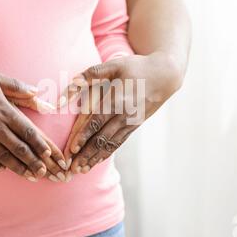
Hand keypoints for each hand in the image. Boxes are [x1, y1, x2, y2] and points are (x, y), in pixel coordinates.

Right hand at [0, 62, 67, 181]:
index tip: (50, 155)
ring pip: (3, 156)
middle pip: (19, 148)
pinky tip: (3, 169)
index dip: (40, 144)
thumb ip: (17, 87)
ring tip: (29, 176)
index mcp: (4, 110)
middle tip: (45, 173)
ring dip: (18, 168)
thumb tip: (36, 91)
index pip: (28, 132)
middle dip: (34, 161)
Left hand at [62, 53, 183, 173]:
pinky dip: (106, 153)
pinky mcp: (134, 126)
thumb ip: (90, 74)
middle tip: (71, 168)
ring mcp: (130, 122)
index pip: (96, 122)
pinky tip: (96, 161)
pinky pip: (119, 142)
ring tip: (81, 170)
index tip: (71, 149)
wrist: (165, 76)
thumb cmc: (136, 67)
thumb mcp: (114, 65)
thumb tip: (71, 81)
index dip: (83, 137)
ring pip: (110, 144)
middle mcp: (124, 115)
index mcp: (117, 100)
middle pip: (101, 138)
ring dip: (94, 158)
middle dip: (85, 154)